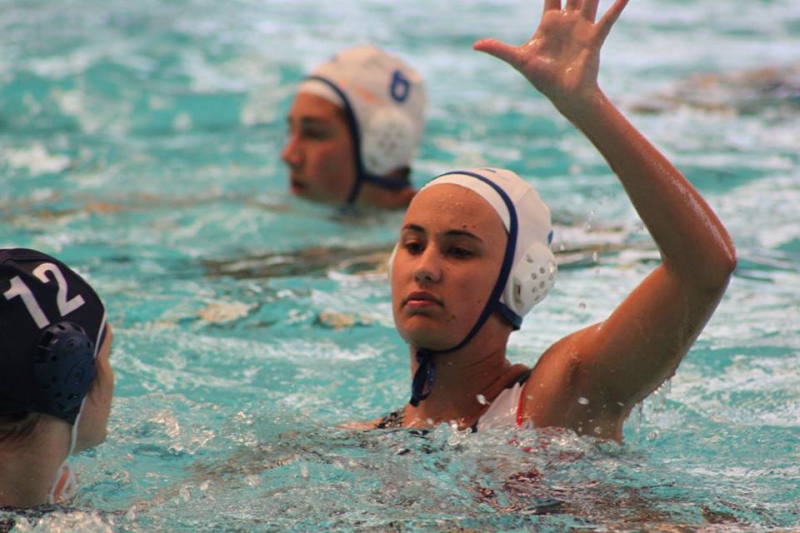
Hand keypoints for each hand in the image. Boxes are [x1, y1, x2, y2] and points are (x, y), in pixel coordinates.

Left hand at [474, 0, 628, 118]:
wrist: (564, 96)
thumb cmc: (543, 78)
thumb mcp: (519, 60)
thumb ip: (499, 49)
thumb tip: (475, 45)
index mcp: (550, 22)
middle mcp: (568, 21)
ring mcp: (582, 28)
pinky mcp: (594, 39)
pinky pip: (607, 20)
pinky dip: (616, 7)